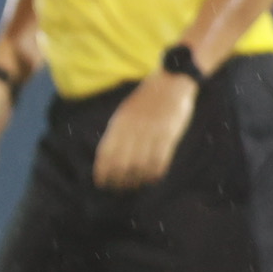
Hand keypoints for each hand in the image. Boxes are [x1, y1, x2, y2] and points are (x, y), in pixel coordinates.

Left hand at [94, 72, 196, 189]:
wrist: (170, 82)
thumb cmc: (146, 100)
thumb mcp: (125, 113)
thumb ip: (118, 132)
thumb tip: (108, 157)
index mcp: (119, 123)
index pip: (106, 153)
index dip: (102, 171)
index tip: (102, 183)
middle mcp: (132, 129)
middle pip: (121, 162)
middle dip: (119, 180)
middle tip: (120, 189)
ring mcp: (151, 131)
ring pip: (140, 165)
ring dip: (137, 179)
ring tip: (136, 185)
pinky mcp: (168, 133)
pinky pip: (160, 160)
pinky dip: (155, 173)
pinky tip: (154, 178)